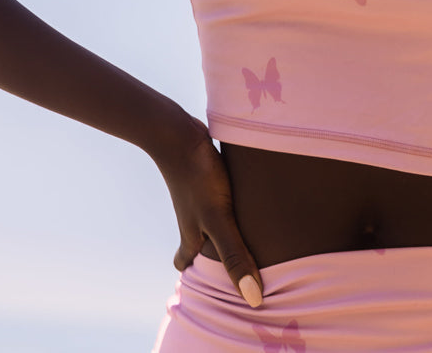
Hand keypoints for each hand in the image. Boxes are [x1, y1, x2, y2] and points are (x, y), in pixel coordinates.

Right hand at [153, 118, 263, 307]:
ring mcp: (199, 195)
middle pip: (199, 242)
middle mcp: (192, 217)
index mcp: (190, 235)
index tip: (208, 286)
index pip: (183, 263)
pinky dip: (232, 200)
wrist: (178, 131)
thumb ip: (235, 255)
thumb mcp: (219, 219)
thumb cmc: (198, 178)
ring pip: (209, 217)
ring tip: (252, 231)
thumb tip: (253, 300)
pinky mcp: (209, 174)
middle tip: (236, 262)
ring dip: (226, 226)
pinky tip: (252, 194)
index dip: (193, 276)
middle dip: (213, 253)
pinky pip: (219, 194)